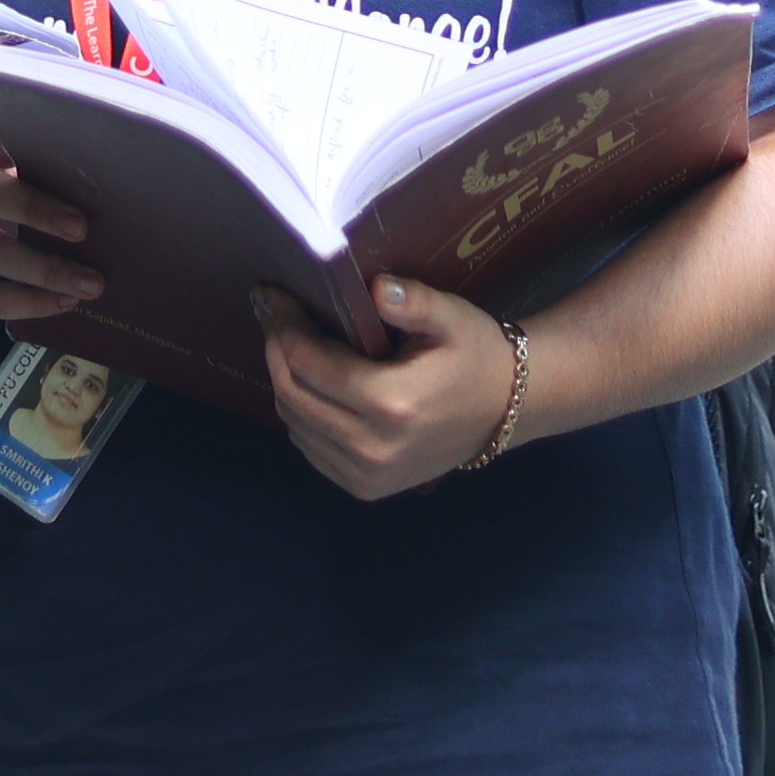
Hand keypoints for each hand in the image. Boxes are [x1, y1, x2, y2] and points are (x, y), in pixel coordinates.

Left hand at [258, 274, 516, 501]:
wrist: (504, 411)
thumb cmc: (476, 355)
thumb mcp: (452, 318)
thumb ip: (414, 301)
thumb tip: (376, 288)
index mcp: (391, 403)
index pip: (307, 362)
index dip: (283, 324)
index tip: (270, 294)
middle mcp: (372, 447)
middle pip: (291, 394)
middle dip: (275, 349)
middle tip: (275, 314)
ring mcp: (366, 474)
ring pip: (294, 423)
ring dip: (285, 381)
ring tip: (293, 345)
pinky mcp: (365, 487)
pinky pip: (310, 448)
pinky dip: (301, 414)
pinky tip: (312, 385)